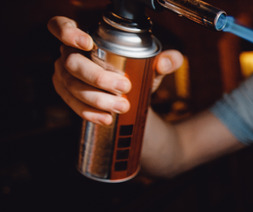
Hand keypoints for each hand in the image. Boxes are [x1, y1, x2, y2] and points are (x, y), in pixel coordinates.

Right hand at [48, 16, 183, 125]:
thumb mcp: (152, 66)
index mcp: (83, 37)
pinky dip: (89, 112)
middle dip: (98, 77)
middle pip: (72, 62)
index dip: (68, 33)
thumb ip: (166, 61)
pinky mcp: (66, 94)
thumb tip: (166, 62)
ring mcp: (64, 75)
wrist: (131, 98)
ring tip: (121, 106)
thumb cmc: (135, 72)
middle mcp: (69, 54)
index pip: (61, 26)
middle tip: (124, 87)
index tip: (88, 44)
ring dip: (97, 98)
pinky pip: (72, 104)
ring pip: (72, 86)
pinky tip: (106, 118)